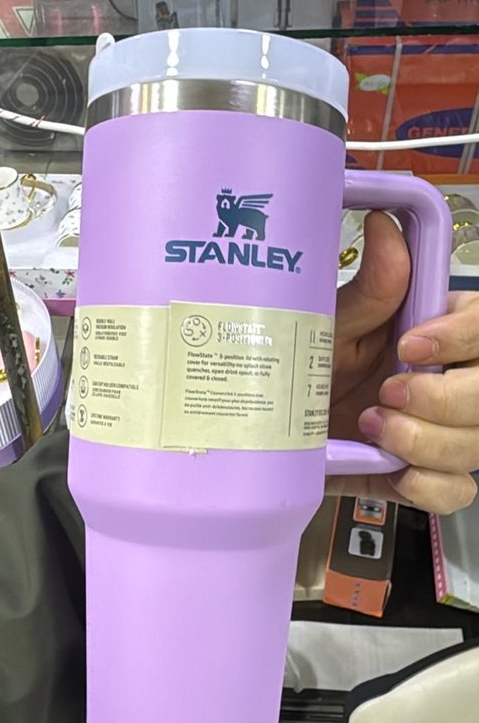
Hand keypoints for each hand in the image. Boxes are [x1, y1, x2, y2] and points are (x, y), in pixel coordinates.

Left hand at [327, 210, 477, 514]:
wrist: (265, 428)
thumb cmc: (300, 370)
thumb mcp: (328, 325)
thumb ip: (369, 290)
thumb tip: (386, 230)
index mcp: (437, 332)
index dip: (464, 335)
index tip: (410, 342)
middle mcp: (447, 381)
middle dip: (444, 398)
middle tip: (389, 391)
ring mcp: (438, 432)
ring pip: (475, 445)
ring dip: (427, 441)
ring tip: (374, 426)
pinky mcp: (419, 477)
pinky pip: (455, 492)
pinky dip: (428, 485)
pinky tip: (394, 469)